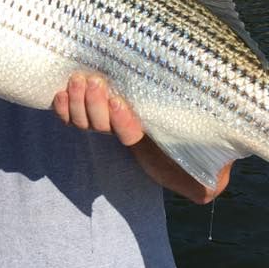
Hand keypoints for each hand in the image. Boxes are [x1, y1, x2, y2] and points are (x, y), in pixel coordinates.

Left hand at [53, 72, 233, 202]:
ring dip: (78, 100)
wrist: (185, 147)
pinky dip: (64, 107)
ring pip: (85, 119)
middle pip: (100, 124)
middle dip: (93, 104)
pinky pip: (73, 116)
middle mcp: (127, 133)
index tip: (119, 104)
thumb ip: (208, 182)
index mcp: (150, 144)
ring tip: (79, 79)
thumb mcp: (208, 172)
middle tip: (94, 81)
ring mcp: (111, 124)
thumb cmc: (198, 155)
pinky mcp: (100, 113)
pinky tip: (59, 93)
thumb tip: (209, 188)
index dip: (121, 122)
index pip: (130, 134)